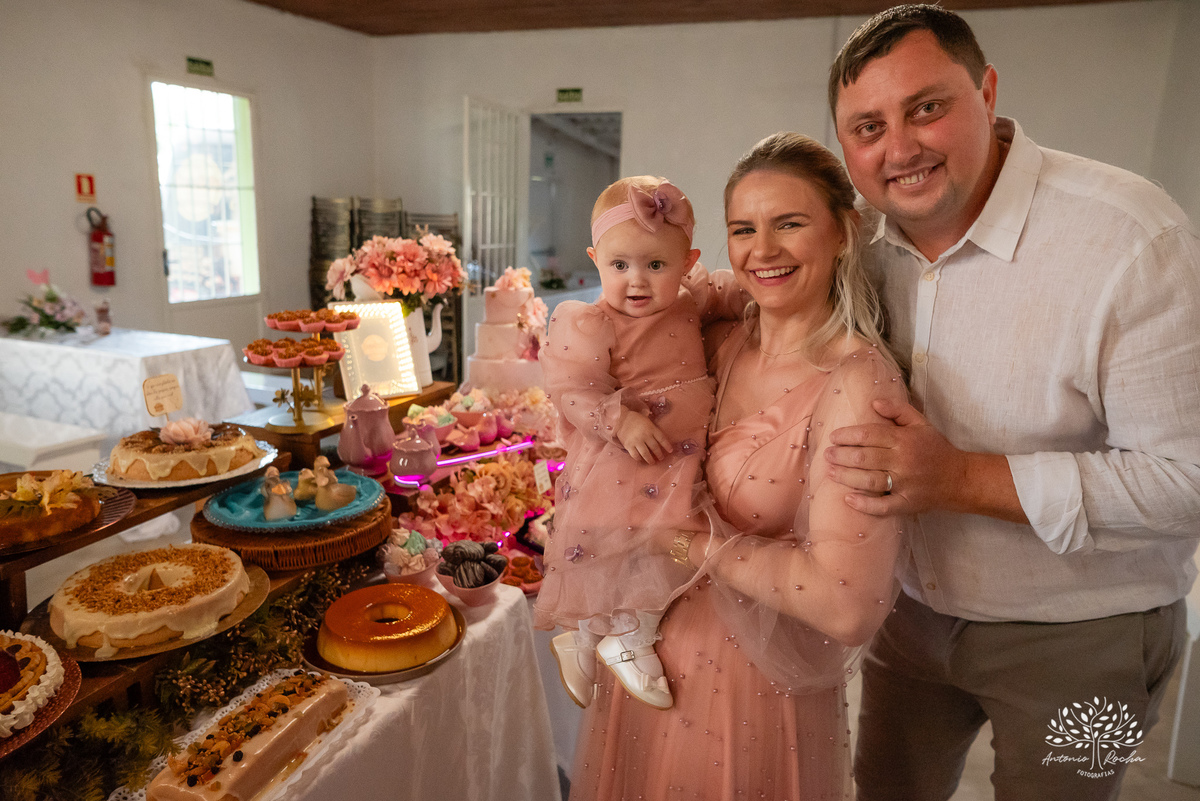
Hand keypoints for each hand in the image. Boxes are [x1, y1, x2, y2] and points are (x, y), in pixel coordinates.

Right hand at [615, 409, 672, 463]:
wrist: (621, 418)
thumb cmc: (637, 420)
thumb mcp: (648, 421)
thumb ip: (654, 430)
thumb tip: (661, 440)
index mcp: (651, 429)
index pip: (662, 439)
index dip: (667, 446)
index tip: (670, 451)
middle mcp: (645, 436)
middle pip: (655, 448)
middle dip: (659, 455)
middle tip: (661, 458)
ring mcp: (637, 441)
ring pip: (646, 454)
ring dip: (650, 459)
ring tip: (652, 462)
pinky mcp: (629, 445)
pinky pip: (635, 455)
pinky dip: (639, 459)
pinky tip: (641, 460)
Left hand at [824, 398, 968, 516]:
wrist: (960, 479)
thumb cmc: (936, 449)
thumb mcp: (921, 423)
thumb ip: (898, 410)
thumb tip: (874, 401)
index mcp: (904, 440)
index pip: (870, 435)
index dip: (848, 435)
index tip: (834, 437)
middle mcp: (903, 461)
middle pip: (865, 458)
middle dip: (842, 455)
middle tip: (827, 454)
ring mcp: (905, 484)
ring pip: (870, 481)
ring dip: (847, 476)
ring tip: (830, 471)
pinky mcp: (907, 504)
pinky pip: (883, 506)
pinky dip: (865, 504)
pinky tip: (848, 499)